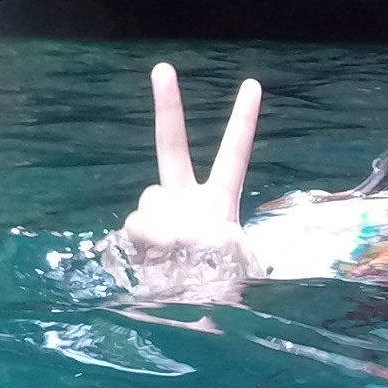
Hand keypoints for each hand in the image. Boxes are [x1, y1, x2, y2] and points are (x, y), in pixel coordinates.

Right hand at [120, 62, 261, 301]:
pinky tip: (158, 261)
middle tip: (163, 67)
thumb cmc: (220, 295)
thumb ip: (204, 242)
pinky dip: (144, 242)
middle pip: (172, 146)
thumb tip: (162, 230)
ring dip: (160, 225)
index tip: (253, 84)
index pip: (233, 154)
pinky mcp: (137, 234)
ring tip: (177, 256)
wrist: (191, 319)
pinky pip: (135, 225)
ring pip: (149, 198)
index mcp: (220, 204)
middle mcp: (186, 200)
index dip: (242, 120)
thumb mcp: (234, 269)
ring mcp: (159, 214)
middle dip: (167, 107)